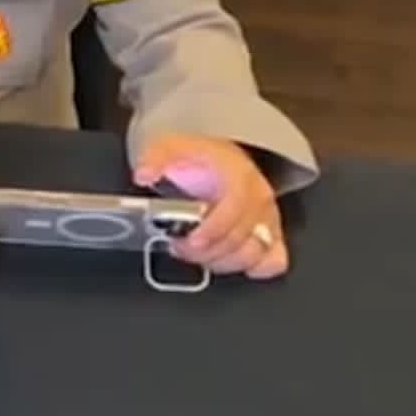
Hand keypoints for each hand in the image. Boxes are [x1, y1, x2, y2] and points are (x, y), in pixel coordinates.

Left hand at [134, 133, 286, 279]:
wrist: (213, 160)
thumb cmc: (198, 158)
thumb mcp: (171, 148)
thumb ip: (155, 158)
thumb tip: (143, 174)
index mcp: (241, 176)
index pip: (235, 210)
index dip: (212, 231)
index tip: (189, 240)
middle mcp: (260, 199)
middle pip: (242, 239)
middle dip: (206, 250)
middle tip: (181, 246)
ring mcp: (268, 220)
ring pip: (254, 255)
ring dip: (221, 261)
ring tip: (196, 251)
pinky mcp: (271, 236)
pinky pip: (273, 262)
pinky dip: (250, 267)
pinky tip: (224, 258)